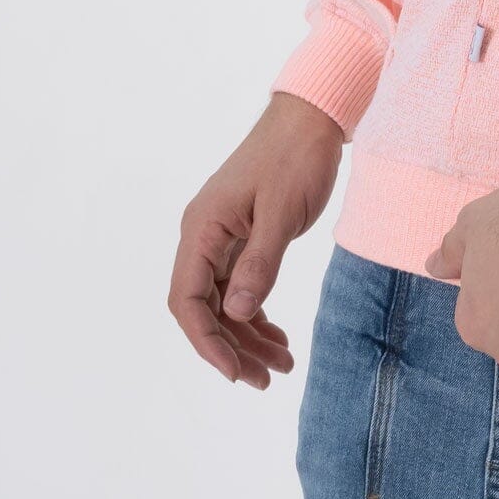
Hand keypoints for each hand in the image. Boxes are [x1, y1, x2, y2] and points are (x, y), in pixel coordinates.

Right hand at [168, 93, 343, 387]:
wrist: (312, 118)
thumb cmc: (296, 156)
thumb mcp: (282, 212)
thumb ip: (259, 263)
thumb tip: (235, 314)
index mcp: (202, 228)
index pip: (186, 299)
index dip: (206, 341)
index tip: (235, 372)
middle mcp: (204, 236)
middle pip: (204, 308)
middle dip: (232, 348)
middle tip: (266, 380)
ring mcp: (222, 238)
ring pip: (224, 303)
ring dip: (247, 337)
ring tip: (281, 367)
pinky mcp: (243, 238)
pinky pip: (241, 288)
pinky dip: (257, 315)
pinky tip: (278, 339)